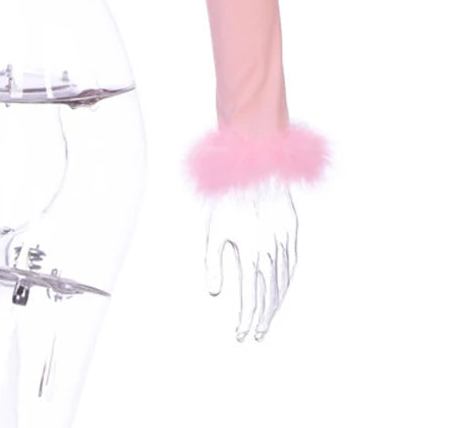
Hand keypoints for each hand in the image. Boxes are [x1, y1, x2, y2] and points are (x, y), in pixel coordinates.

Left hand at [203, 179, 298, 340]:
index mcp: (251, 255)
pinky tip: (280, 291)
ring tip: (266, 320)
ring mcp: (284, 244)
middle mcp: (270, 253)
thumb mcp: (215, 230)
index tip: (242, 333)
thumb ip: (214, 263)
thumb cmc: (230, 200)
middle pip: (268, 296)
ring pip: (282, 284)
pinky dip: (286, 284)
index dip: (246, 318)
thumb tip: (214, 292)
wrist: (255, 172)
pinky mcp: (291, 234)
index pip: (250, 297)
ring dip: (274, 305)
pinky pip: (291, 267)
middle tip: (254, 333)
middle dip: (260, 318)